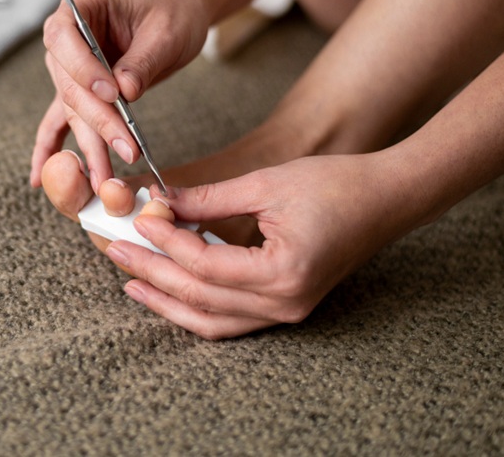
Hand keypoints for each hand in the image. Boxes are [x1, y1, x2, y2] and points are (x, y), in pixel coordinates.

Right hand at [30, 0, 208, 191]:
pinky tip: (39, 178)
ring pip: (71, 109)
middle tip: (125, 147)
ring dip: (89, 143)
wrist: (179, 15)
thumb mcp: (166, 31)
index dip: (83, 68)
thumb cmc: (172, 12)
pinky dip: (51, 148)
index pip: (64, 38)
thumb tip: (124, 93)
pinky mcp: (81, 91)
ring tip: (106, 178)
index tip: (112, 93)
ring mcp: (70, 67)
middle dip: (97, 119)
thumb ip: (143, 60)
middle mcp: (65, 37)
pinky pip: (61, 121)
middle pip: (68, 83)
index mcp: (80, 5)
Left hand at [105, 152, 416, 338]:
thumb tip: (159, 201)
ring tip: (130, 279)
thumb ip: (209, 199)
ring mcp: (287, 311)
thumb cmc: (336, 183)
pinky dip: (195, 308)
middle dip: (153, 273)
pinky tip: (168, 290)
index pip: (205, 265)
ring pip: (211, 321)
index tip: (138, 218)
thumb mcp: (266, 183)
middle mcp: (285, 303)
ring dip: (167, 300)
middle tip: (115, 250)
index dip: (166, 242)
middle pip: (201, 298)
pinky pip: (230, 320)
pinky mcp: (285, 307)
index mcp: (284, 272)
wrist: (387, 198)